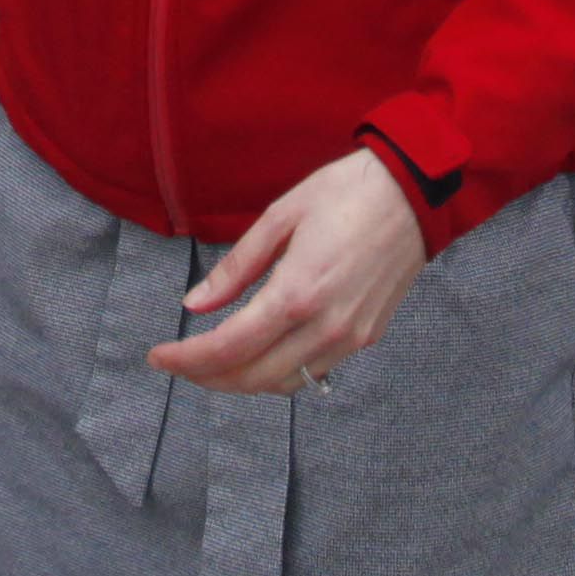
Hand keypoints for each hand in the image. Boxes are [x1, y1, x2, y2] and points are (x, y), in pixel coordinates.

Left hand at [150, 147, 431, 394]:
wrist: (416, 193)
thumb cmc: (347, 192)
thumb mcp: (280, 216)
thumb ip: (235, 268)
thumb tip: (194, 303)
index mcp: (297, 292)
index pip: (228, 347)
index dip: (186, 359)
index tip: (158, 356)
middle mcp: (325, 326)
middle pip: (252, 377)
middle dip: (207, 376)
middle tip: (179, 361)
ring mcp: (350, 337)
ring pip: (283, 383)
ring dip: (242, 380)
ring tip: (213, 361)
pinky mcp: (368, 336)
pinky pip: (313, 372)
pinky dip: (278, 372)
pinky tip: (261, 352)